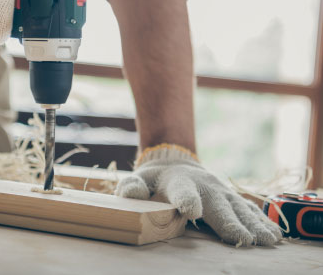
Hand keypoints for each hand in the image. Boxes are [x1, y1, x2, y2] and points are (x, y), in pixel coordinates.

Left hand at [116, 144, 281, 245]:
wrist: (176, 163)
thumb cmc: (155, 179)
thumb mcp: (140, 179)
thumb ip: (132, 186)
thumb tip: (129, 194)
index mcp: (178, 182)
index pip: (182, 191)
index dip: (187, 200)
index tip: (193, 211)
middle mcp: (204, 186)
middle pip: (217, 204)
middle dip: (229, 221)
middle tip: (242, 239)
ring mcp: (220, 192)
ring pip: (238, 208)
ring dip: (252, 224)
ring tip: (265, 240)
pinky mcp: (231, 198)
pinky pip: (249, 210)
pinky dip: (262, 221)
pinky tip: (274, 234)